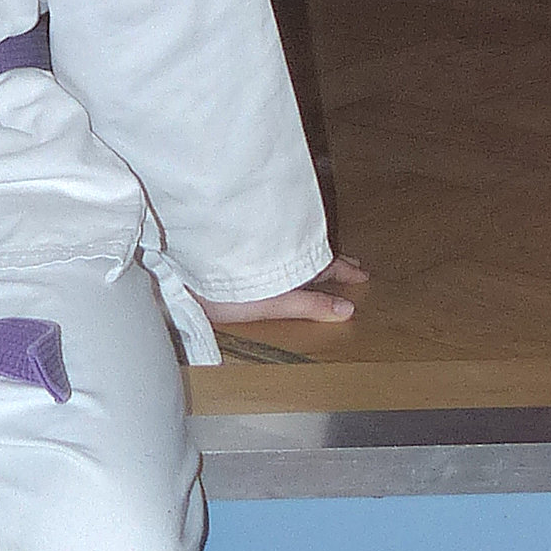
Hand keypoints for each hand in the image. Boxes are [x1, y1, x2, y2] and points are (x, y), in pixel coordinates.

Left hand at [197, 253, 367, 327]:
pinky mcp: (240, 241)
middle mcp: (280, 246)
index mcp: (294, 262)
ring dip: (309, 248)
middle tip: (349, 261)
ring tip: (318, 253)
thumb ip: (308, 305)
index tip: (361, 272)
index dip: (344, 271)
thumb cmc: (231, 287)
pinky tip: (279, 249)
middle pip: (312, 249)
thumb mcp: (274, 302)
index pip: (327, 265)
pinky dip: (286, 244)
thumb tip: (346, 312)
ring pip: (294, 241)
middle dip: (330, 257)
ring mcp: (261, 240)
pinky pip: (273, 239)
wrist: (188, 266)